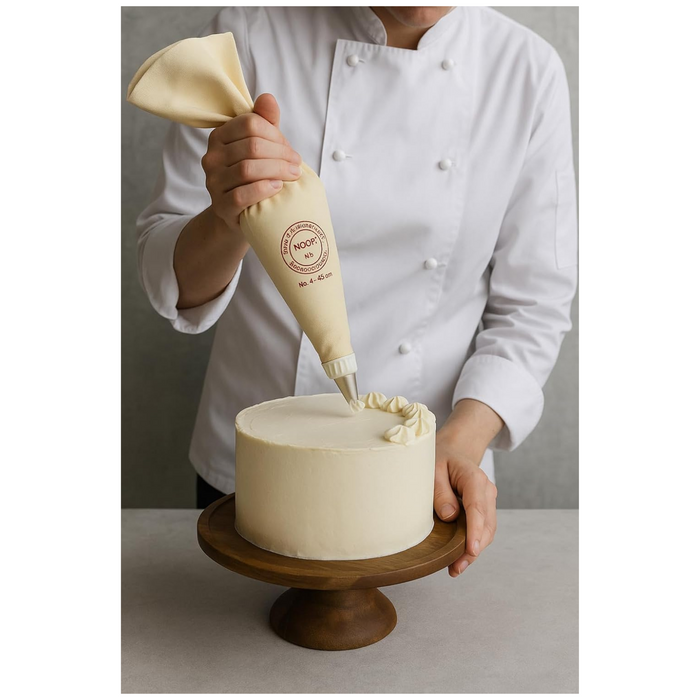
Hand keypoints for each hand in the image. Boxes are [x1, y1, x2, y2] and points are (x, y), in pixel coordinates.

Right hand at [201, 93, 301, 229]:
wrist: (242, 215)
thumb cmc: (255, 178)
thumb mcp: (261, 147)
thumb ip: (265, 123)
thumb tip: (268, 98)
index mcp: (220, 136)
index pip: (251, 125)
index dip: (276, 136)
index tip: (291, 151)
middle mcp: (212, 157)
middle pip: (252, 146)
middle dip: (281, 155)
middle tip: (297, 166)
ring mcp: (213, 182)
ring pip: (247, 169)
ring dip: (276, 171)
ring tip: (293, 176)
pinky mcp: (220, 206)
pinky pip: (241, 195)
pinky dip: (263, 189)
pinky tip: (277, 188)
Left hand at [433, 400, 500, 576]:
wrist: (454, 450)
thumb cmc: (440, 458)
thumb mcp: (433, 469)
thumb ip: (440, 492)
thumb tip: (449, 517)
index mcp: (474, 478)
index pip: (477, 508)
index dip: (475, 532)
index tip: (471, 551)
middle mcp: (486, 490)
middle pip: (486, 525)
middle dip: (474, 549)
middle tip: (456, 567)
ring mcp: (488, 500)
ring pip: (487, 530)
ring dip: (474, 551)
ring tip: (456, 568)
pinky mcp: (484, 508)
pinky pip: (483, 529)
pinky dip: (474, 544)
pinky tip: (460, 558)